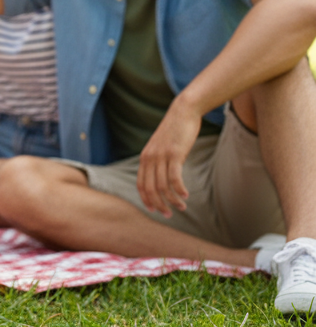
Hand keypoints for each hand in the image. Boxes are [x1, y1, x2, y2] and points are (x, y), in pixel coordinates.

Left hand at [136, 97, 200, 216]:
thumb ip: (159, 160)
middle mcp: (149, 158)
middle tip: (168, 215)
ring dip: (172, 200)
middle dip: (158, 204)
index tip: (154, 210)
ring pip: (162, 186)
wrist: (183, 111)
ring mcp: (161, 156)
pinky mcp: (174, 154)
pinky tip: (186, 195)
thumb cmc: (175, 131)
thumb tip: (163, 176)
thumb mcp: (162, 147)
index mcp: (144, 158)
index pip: (140, 184)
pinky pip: (174, 177)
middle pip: (149, 188)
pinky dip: (179, 189)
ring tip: (182, 207)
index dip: (146, 199)